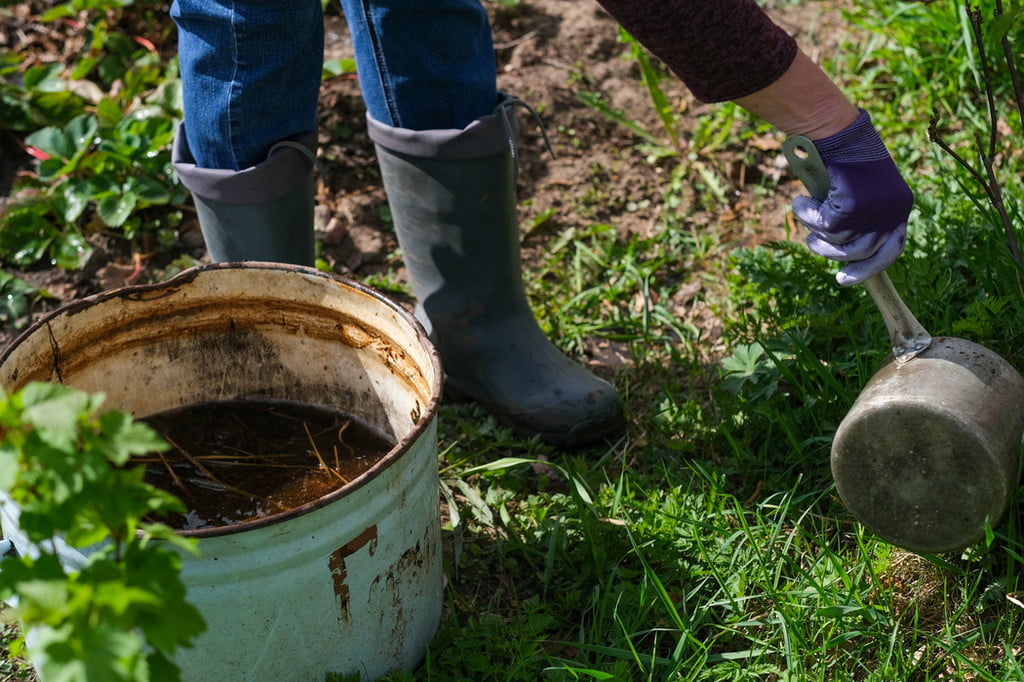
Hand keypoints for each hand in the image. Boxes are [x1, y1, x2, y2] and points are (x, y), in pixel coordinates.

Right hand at [791, 110, 913, 285]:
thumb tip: (844, 249)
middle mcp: (894, 210)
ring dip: (816, 230)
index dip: (868, 269)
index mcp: (900, 206)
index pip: (892, 250)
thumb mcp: (863, 190)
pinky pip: (824, 225)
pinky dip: (807, 215)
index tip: (843, 279)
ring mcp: (875, 209)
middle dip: (832, 254)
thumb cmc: (845, 156)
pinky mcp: (853, 205)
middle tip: (814, 244)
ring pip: (839, 241)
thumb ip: (862, 217)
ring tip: (806, 213)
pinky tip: (801, 201)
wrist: (838, 130)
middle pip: (862, 252)